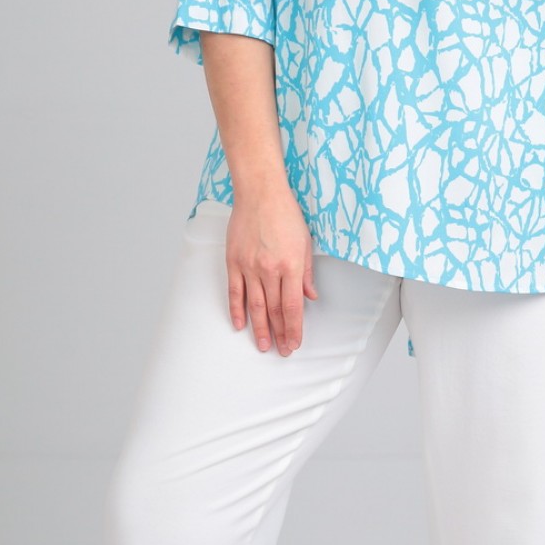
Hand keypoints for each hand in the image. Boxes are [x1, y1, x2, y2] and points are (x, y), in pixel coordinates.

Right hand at [226, 188, 318, 354]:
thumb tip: (310, 297)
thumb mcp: (306, 242)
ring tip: (263, 345)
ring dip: (259, 329)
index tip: (294, 343)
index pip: (293, 307)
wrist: (260, 193)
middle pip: (274, 310)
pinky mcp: (234, 262)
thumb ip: (308, 272)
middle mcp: (270, 269)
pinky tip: (239, 325)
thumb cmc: (285, 214)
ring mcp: (249, 267)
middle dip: (280, 334)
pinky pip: (235, 292)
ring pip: (255, 306)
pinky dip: (236, 311)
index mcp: (291, 265)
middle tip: (281, 351)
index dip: (294, 329)